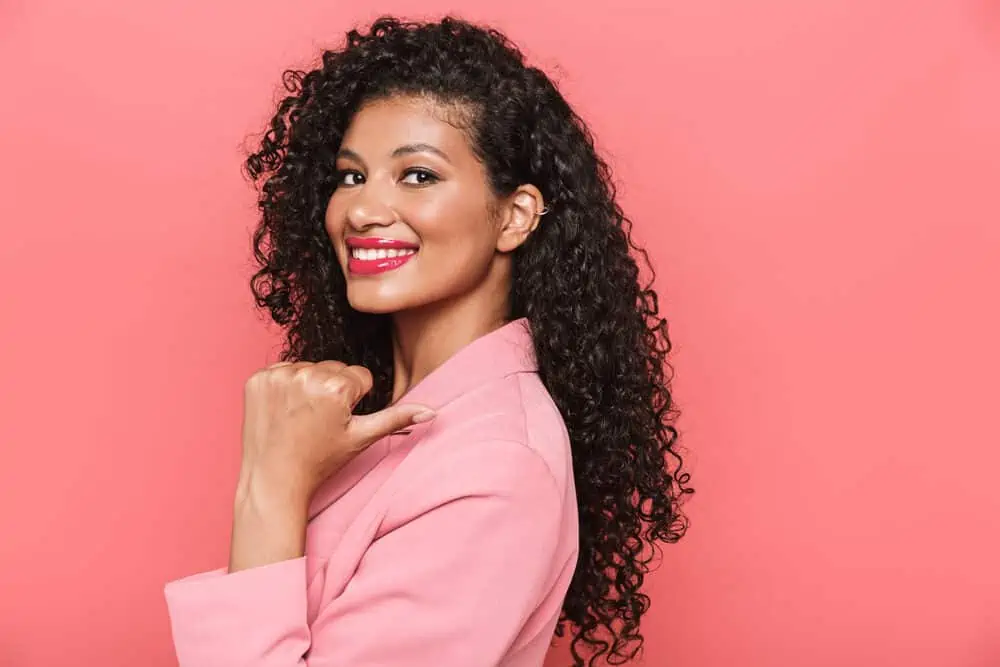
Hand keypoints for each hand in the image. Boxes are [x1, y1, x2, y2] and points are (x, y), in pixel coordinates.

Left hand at [237, 360, 434, 508]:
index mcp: (337, 386)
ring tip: (300, 417)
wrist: (272, 479)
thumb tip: (432, 412)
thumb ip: (397, 418)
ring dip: (307, 386)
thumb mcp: (362, 438)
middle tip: (318, 421)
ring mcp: (278, 375)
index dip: (354, 401)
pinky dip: (284, 386)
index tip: (336, 421)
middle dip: (331, 389)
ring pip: (309, 368)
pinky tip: (283, 410)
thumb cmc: (320, 461)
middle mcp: (307, 374)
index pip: (360, 377)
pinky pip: (282, 370)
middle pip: (334, 368)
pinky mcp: (257, 378)